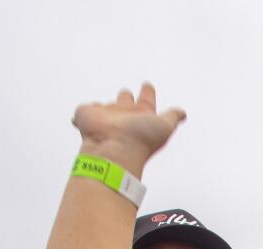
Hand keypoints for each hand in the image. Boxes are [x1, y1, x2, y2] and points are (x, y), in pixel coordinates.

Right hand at [71, 83, 186, 174]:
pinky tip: (79, 117)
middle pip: (125, 101)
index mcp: (140, 115)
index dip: (147, 92)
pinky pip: (86, 110)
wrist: (113, 149)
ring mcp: (105, 117)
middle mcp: (123, 116)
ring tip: (104, 108)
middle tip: (126, 93)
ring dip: (105, 107)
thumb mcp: (164, 126)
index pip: (146, 100)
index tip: (147, 85)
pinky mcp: (87, 116)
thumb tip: (183, 114)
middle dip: (125, 97)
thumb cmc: (139, 140)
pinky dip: (83, 113)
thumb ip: (173, 117)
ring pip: (106, 107)